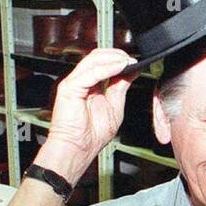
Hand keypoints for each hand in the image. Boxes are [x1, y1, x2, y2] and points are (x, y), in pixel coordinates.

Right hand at [35, 48, 136, 184]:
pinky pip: (92, 73)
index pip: (102, 63)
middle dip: (116, 55)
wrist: (78, 149)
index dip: (118, 60)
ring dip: (113, 58)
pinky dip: (108, 68)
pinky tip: (120, 67)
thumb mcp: (114, 106)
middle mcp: (80, 81)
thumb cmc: (91, 135)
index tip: (134, 61)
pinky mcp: (70, 87)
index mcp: (88, 85)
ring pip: (93, 60)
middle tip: (131, 59)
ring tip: (128, 61)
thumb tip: (131, 72)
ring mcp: (73, 83)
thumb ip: (120, 87)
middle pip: (96, 57)